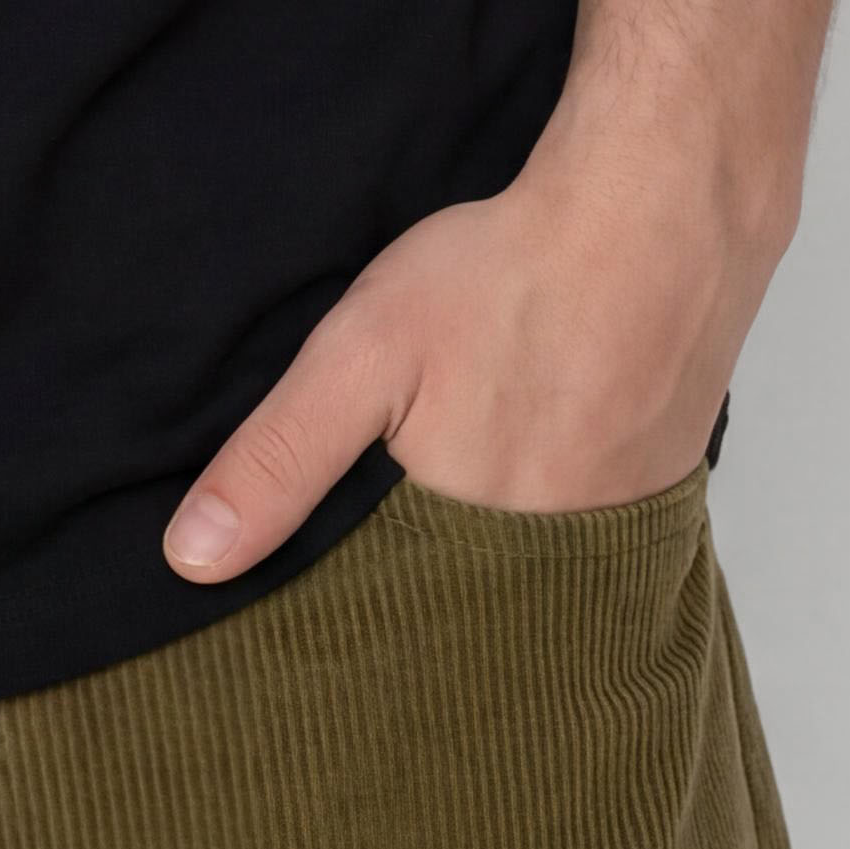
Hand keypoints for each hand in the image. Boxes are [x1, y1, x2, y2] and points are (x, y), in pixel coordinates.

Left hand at [160, 108, 788, 577]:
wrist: (656, 214)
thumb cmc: (504, 279)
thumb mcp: (361, 356)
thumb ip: (279, 458)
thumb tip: (190, 560)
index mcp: (471, 556)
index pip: (397, 635)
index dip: (354, 618)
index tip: (309, 622)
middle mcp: (555, 571)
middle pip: (467, 608)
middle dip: (420, 586)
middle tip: (389, 529)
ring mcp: (619, 533)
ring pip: (529, 570)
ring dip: (489, 547)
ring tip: (457, 486)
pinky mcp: (659, 490)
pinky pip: (589, 530)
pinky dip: (551, 506)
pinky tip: (531, 446)